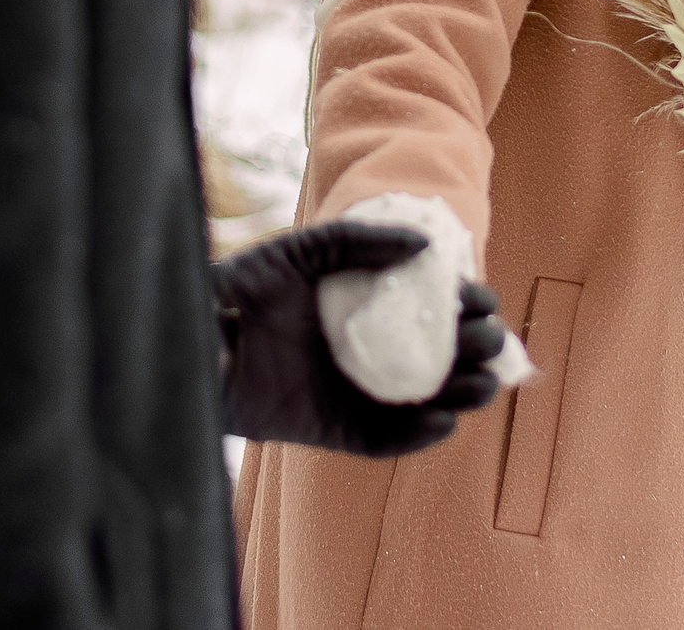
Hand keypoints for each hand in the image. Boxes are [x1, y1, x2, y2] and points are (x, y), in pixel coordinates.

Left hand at [213, 221, 506, 457]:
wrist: (195, 339)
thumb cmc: (242, 287)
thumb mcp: (303, 252)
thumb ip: (359, 242)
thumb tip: (426, 245)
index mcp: (366, 309)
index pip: (429, 311)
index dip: (462, 306)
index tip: (481, 299)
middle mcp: (366, 353)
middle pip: (437, 359)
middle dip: (472, 353)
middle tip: (488, 343)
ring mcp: (352, 394)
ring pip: (423, 403)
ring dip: (459, 396)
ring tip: (481, 386)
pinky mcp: (332, 431)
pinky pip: (383, 441)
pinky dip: (416, 437)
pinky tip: (442, 421)